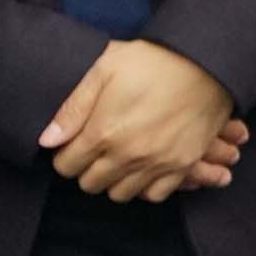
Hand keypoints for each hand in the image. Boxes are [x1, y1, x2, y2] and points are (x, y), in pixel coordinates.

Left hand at [39, 40, 238, 203]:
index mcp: (104, 132)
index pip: (65, 166)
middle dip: (86, 168)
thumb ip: (73, 106)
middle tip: (97, 149)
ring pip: (119, 194)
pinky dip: (144, 186)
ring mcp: (157, 163)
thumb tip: (47, 140)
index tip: (75, 141)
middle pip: (90, 184)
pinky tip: (143, 168)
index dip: (66, 153)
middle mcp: (128, 155)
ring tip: (119, 158)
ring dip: (114, 179)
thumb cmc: (154, 60)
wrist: (208, 61)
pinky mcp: (182, 164)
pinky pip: (154, 195)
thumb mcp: (104, 68)